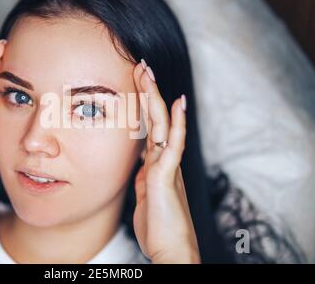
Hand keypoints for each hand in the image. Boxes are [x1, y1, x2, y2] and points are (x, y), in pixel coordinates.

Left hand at [132, 60, 199, 263]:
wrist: (171, 250)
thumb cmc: (159, 227)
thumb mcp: (145, 196)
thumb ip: (143, 178)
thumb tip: (140, 166)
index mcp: (155, 165)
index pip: (150, 128)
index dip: (143, 106)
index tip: (136, 84)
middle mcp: (164, 160)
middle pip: (156, 119)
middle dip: (148, 92)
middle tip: (141, 66)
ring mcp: (168, 166)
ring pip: (163, 125)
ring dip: (155, 98)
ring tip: (149, 72)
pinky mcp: (167, 176)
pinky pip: (173, 145)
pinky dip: (177, 123)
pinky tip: (178, 104)